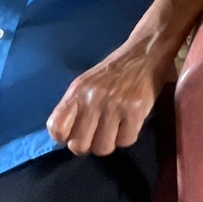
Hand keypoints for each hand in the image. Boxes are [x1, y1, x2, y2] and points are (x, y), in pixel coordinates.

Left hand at [47, 34, 174, 155]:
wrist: (146, 53)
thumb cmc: (114, 72)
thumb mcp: (87, 83)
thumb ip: (75, 107)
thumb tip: (67, 138)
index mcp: (77, 90)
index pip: (56, 127)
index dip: (64, 138)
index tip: (74, 135)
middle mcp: (93, 98)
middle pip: (79, 145)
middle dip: (88, 145)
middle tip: (97, 135)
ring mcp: (115, 105)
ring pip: (103, 148)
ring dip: (109, 142)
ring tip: (115, 129)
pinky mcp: (136, 111)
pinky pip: (125, 141)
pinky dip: (127, 136)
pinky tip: (129, 123)